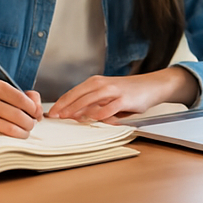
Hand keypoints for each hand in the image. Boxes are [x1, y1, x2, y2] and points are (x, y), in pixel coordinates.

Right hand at [0, 80, 42, 136]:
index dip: (34, 109)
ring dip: (24, 131)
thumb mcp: (6, 92)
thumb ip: (27, 96)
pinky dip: (16, 135)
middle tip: (32, 123)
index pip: (22, 99)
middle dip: (30, 122)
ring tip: (26, 129)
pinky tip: (18, 133)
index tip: (37, 113)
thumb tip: (38, 109)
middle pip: (18, 114)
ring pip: (12, 127)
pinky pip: (4, 134)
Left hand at [48, 67, 197, 122]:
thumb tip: (74, 115)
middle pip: (78, 95)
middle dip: (65, 106)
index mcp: (95, 83)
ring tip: (68, 117)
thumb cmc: (127, 92)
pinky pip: (110, 107)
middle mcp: (102, 84)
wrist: (151, 86)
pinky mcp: (125, 99)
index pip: (73, 93)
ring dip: (78, 109)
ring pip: (91, 99)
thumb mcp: (106, 95)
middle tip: (55, 116)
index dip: (61, 102)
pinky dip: (101, 113)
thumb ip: (91, 103)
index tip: (51, 113)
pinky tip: (92, 119)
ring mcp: (113, 91)